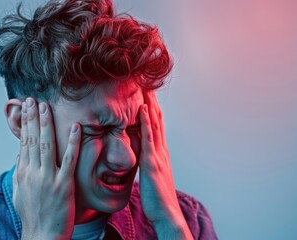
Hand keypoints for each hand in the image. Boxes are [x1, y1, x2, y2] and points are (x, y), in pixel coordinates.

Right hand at [12, 98, 81, 239]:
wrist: (42, 235)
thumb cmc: (32, 214)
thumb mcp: (19, 192)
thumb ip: (19, 171)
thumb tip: (19, 154)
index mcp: (23, 173)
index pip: (23, 142)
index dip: (25, 123)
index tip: (27, 108)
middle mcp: (33, 173)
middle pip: (32, 139)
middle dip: (33, 118)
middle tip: (35, 100)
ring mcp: (49, 178)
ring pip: (47, 145)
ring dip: (47, 124)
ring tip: (48, 107)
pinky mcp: (64, 185)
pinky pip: (69, 160)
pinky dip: (72, 142)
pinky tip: (75, 127)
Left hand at [138, 92, 192, 238]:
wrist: (165, 211)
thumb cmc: (157, 196)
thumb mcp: (153, 174)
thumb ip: (149, 161)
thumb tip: (143, 155)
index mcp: (160, 152)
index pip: (157, 125)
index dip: (153, 108)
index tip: (147, 93)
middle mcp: (161, 150)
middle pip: (158, 119)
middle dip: (153, 100)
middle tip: (147, 82)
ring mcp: (157, 155)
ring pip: (154, 124)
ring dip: (150, 105)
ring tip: (145, 87)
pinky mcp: (151, 162)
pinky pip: (148, 138)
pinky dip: (146, 122)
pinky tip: (142, 109)